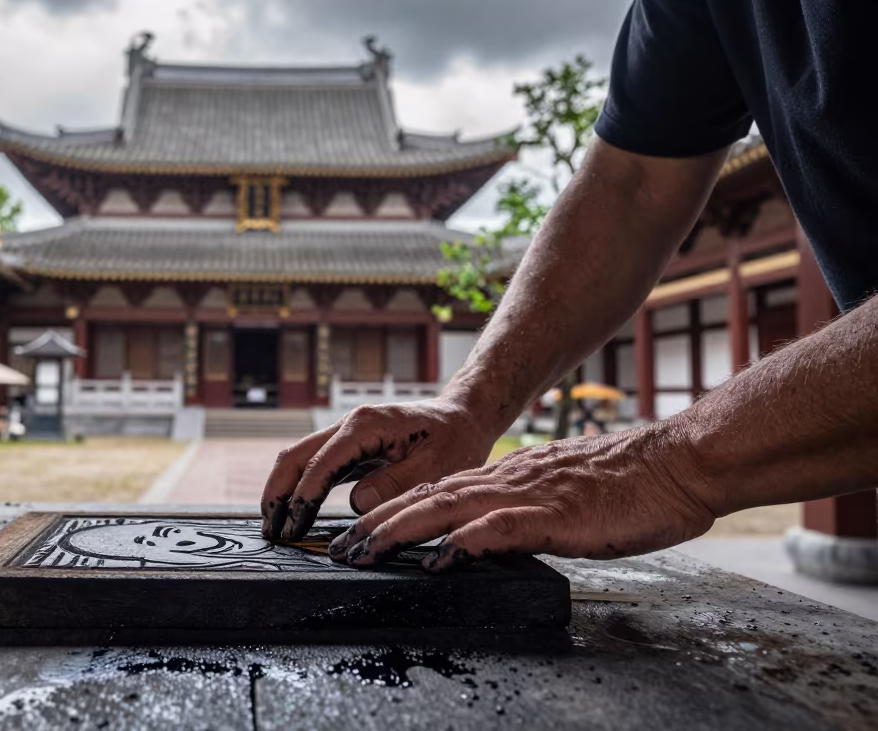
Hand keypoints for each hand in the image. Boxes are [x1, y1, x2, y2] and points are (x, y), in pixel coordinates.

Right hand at [259, 397, 500, 541]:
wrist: (464, 417)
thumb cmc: (455, 441)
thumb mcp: (436, 468)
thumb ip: (395, 485)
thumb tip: (358, 503)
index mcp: (366, 426)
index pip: (320, 464)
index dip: (303, 499)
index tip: (293, 530)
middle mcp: (350, 424)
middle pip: (295, 456)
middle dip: (278, 494)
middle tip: (269, 532)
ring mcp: (347, 433)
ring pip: (299, 458)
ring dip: (283, 490)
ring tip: (275, 527)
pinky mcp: (351, 445)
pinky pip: (316, 464)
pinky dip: (301, 487)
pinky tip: (296, 511)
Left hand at [329, 422, 718, 570]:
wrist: (678, 463)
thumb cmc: (629, 483)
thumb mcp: (563, 495)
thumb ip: (526, 508)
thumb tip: (495, 531)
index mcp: (510, 478)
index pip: (438, 493)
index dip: (395, 512)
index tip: (363, 532)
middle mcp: (508, 481)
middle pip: (428, 500)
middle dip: (380, 524)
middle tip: (341, 547)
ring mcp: (529, 495)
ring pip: (449, 509)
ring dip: (402, 531)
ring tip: (366, 550)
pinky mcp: (555, 513)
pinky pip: (501, 528)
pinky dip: (466, 541)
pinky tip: (441, 558)